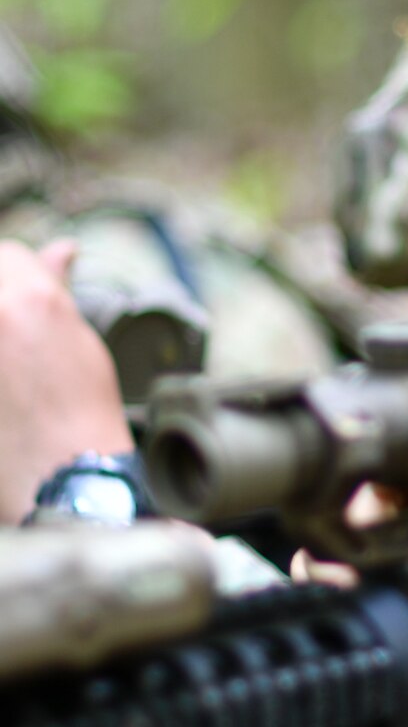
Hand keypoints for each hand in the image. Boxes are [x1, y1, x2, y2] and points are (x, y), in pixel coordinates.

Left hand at [0, 240, 133, 522]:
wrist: (64, 475)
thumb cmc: (81, 412)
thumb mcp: (81, 342)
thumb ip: (55, 290)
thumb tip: (60, 252)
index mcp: (32, 295)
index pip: (9, 254)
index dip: (15, 277)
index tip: (19, 303)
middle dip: (4, 306)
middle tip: (17, 346)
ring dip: (1, 337)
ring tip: (14, 370)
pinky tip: (5, 388)